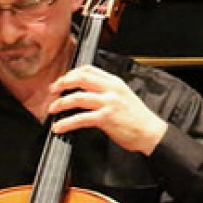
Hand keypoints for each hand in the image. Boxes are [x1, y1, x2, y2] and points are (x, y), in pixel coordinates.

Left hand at [46, 66, 166, 154]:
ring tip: (52, 109)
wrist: (150, 132)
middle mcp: (111, 89)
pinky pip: (80, 118)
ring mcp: (109, 103)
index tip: (62, 80)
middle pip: (80, 79)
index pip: (89, 70)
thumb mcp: (123, 96)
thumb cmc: (136, 117)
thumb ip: (106, 90)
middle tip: (53, 91)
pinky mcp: (106, 118)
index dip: (71, 73)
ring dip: (61, 103)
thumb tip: (84, 91)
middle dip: (62, 83)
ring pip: (77, 97)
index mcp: (114, 82)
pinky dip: (66, 122)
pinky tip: (59, 127)